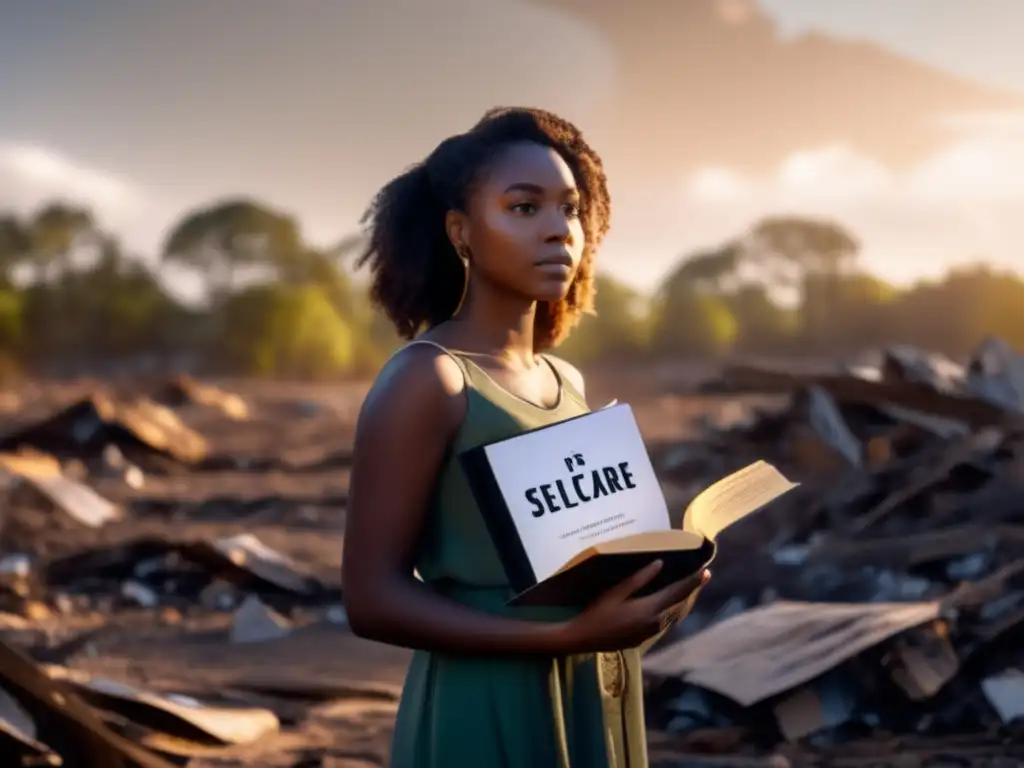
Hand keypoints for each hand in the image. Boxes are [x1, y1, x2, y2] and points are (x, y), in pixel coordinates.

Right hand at [561, 561, 709, 652]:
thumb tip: (659, 564)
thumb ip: (640, 579)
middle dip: (687, 590)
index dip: (692, 582)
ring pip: (669, 614)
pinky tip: (660, 604)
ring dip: (676, 601)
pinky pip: (659, 622)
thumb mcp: (617, 592)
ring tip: (681, 588)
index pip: (677, 592)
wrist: (583, 639)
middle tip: (697, 577)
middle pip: (676, 604)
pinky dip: (664, 611)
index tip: (707, 572)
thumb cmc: (598, 612)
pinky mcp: (642, 638)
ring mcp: (649, 633)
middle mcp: (655, 623)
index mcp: (650, 609)